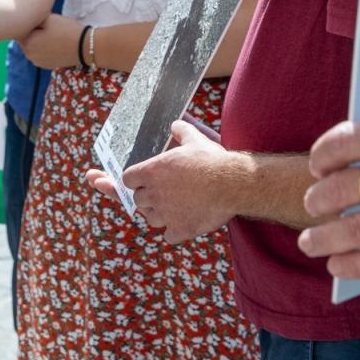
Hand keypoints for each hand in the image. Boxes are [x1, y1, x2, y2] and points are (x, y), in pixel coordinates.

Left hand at [19, 14, 82, 69]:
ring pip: (34, 46)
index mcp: (27, 44)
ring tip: (53, 33)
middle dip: (33, 31)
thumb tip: (23, 19)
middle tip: (48, 24)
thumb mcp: (47, 19)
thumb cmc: (66, 30)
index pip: (20, 30)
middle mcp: (30, 56)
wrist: (86, 47)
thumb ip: (31, 19)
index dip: (29, 21)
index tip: (40, 18)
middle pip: (26, 39)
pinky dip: (45, 47)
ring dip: (39, 39)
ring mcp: (39, 63)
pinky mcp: (48, 65)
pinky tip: (56, 42)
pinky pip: (41, 53)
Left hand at [117, 120, 238, 243]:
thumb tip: (176, 124)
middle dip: (147, 196)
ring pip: (151, 218)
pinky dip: (174, 231)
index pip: (127, 179)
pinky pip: (168, 235)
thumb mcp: (195, 139)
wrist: (231, 183)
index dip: (135, 179)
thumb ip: (181, 130)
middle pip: (138, 200)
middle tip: (161, 192)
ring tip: (172, 207)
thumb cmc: (212, 160)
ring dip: (158, 214)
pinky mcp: (180, 230)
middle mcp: (153, 194)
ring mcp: (165, 214)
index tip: (143, 179)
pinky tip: (183, 223)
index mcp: (151, 172)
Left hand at [296, 52, 359, 278]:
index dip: (322, 154)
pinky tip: (340, 266)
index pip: (346, 141)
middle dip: (318, 197)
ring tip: (311, 241)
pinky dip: (354, 265)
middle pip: (341, 188)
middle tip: (313, 202)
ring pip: (354, 229)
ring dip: (324, 237)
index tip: (317, 163)